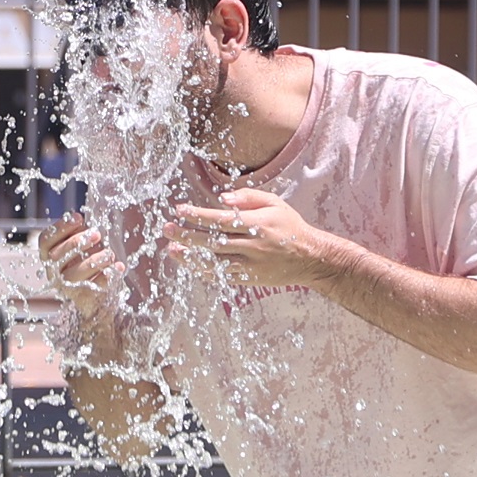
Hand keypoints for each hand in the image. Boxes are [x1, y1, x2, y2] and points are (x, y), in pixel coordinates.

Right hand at [38, 211, 125, 316]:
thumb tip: (81, 219)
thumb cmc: (88, 264)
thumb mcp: (81, 248)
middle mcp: (54, 272)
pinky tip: (118, 267)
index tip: (78, 218)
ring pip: (73, 275)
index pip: (45, 240)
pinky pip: (93, 289)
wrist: (97, 299)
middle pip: (56, 257)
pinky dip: (107, 277)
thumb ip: (79, 235)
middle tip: (96, 234)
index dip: (60, 228)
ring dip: (93, 261)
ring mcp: (67, 288)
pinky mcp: (84, 299)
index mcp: (50, 256)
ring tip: (109, 254)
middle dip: (75, 243)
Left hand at [164, 188, 327, 286]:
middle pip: (213, 242)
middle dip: (187, 236)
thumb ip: (249, 197)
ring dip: (190, 257)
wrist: (309, 258)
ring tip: (171, 249)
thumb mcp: (275, 203)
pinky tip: (189, 264)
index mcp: (257, 225)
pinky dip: (203, 271)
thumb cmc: (289, 226)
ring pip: (214, 263)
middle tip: (167, 229)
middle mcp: (252, 246)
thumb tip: (222, 199)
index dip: (198, 216)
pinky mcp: (248, 279)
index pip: (221, 220)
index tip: (180, 210)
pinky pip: (221, 276)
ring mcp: (249, 265)